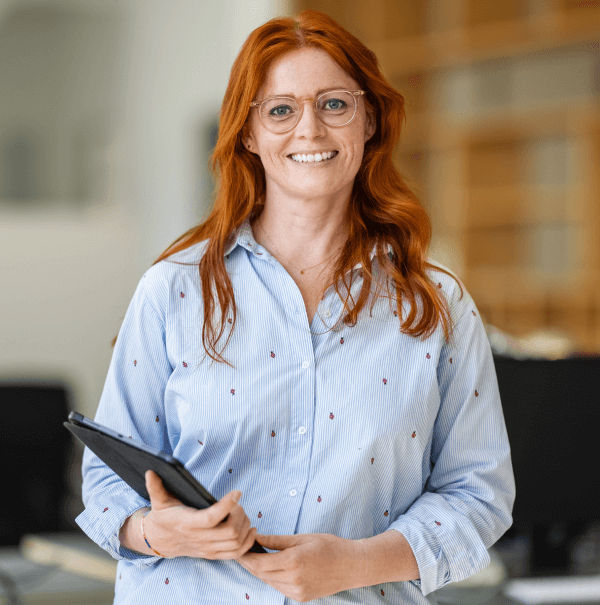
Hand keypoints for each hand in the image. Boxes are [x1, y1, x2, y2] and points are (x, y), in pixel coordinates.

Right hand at [138, 470, 256, 558]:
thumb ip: (155, 487)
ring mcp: (207, 549)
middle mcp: (199, 538)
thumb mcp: (158, 501)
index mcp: (187, 523)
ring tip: (242, 513)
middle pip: (229, 531)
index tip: (237, 492)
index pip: (211, 517)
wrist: (160, 541)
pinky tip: (250, 529)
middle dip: (239, 514)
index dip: (227, 505)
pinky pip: (236, 554)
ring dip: (245, 526)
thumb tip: (150, 471)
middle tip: (238, 503)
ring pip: (235, 542)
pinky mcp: (213, 555)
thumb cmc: (163, 516)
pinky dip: (248, 542)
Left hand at [238, 533, 363, 601]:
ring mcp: (297, 592)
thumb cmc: (329, 546)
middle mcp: (293, 580)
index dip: (246, 556)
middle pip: (261, 574)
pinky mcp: (300, 598)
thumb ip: (277, 540)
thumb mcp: (302, 538)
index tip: (239, 546)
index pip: (259, 563)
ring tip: (255, 557)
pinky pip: (279, 588)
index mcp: (293, 562)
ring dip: (260, 571)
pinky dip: (272, 577)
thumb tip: (257, 537)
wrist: (352, 566)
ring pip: (269, 582)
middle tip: (242, 550)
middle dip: (249, 563)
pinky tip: (272, 567)